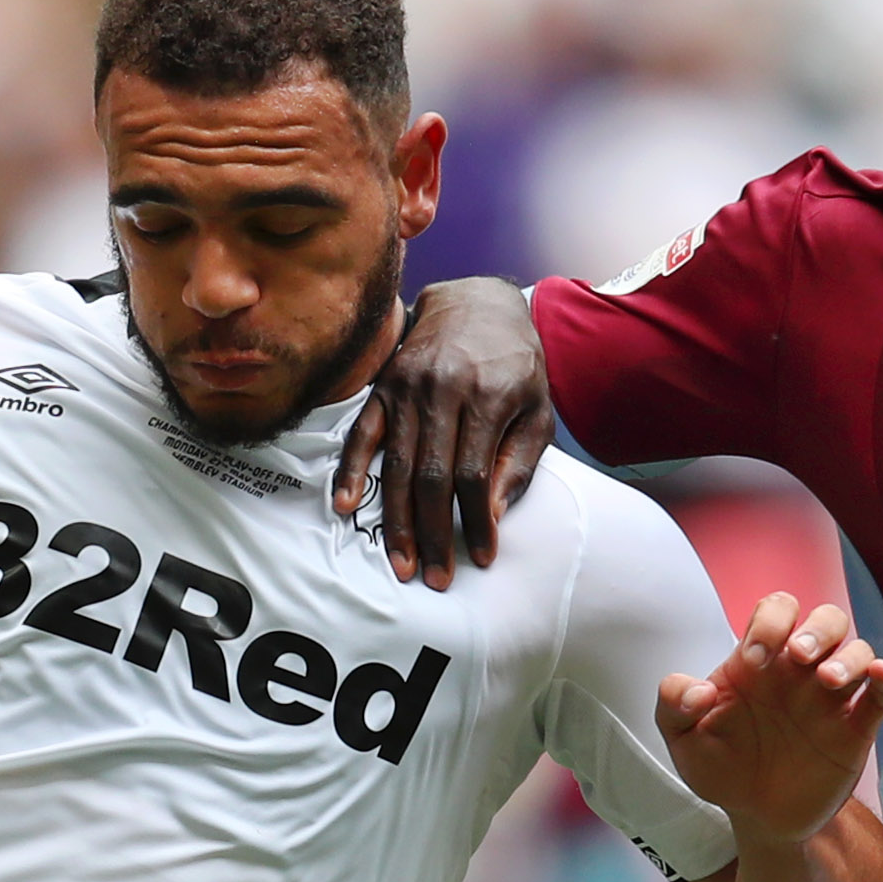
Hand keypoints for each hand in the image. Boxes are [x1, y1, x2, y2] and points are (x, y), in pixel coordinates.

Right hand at [332, 279, 549, 589]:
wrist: (478, 304)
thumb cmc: (515, 364)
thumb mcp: (537, 409)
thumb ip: (517, 462)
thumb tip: (490, 514)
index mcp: (488, 397)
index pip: (474, 475)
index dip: (474, 522)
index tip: (479, 557)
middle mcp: (443, 391)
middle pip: (430, 477)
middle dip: (432, 534)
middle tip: (434, 577)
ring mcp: (407, 387)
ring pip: (396, 465)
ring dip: (395, 519)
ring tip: (401, 562)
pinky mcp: (384, 386)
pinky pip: (362, 433)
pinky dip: (351, 470)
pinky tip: (345, 504)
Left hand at [660, 592, 882, 846]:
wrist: (754, 817)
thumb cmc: (720, 768)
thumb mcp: (683, 741)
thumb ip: (674, 707)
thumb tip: (697, 691)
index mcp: (761, 660)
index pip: (776, 612)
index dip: (770, 623)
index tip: (752, 660)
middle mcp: (801, 671)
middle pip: (827, 619)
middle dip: (817, 629)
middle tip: (798, 656)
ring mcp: (832, 699)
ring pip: (859, 651)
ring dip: (850, 658)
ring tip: (829, 682)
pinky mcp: (855, 730)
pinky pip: (881, 696)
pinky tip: (879, 677)